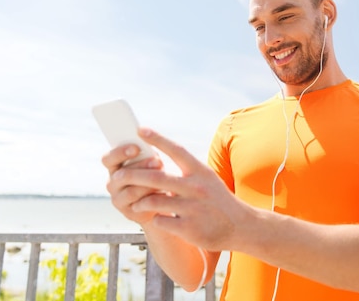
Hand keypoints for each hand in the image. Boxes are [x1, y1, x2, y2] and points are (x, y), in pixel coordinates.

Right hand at [102, 143, 165, 226]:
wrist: (160, 202)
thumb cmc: (154, 174)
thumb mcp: (149, 161)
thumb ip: (146, 154)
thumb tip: (151, 146)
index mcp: (114, 167)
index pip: (108, 159)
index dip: (120, 152)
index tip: (136, 147)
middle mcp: (112, 184)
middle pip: (121, 175)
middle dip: (141, 167)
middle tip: (158, 161)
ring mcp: (119, 200)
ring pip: (131, 191)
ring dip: (148, 183)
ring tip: (164, 176)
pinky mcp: (129, 213)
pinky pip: (140, 205)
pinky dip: (153, 197)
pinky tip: (165, 192)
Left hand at [114, 127, 250, 251]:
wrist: (240, 226)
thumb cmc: (218, 200)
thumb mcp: (207, 179)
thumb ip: (185, 171)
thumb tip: (155, 162)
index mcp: (200, 171)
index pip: (176, 150)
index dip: (158, 139)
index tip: (141, 130)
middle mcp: (196, 187)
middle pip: (156, 177)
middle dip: (133, 175)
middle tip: (117, 176)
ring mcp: (193, 208)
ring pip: (153, 201)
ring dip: (140, 202)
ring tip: (136, 204)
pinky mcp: (189, 228)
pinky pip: (161, 221)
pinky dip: (156, 219)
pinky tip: (158, 219)